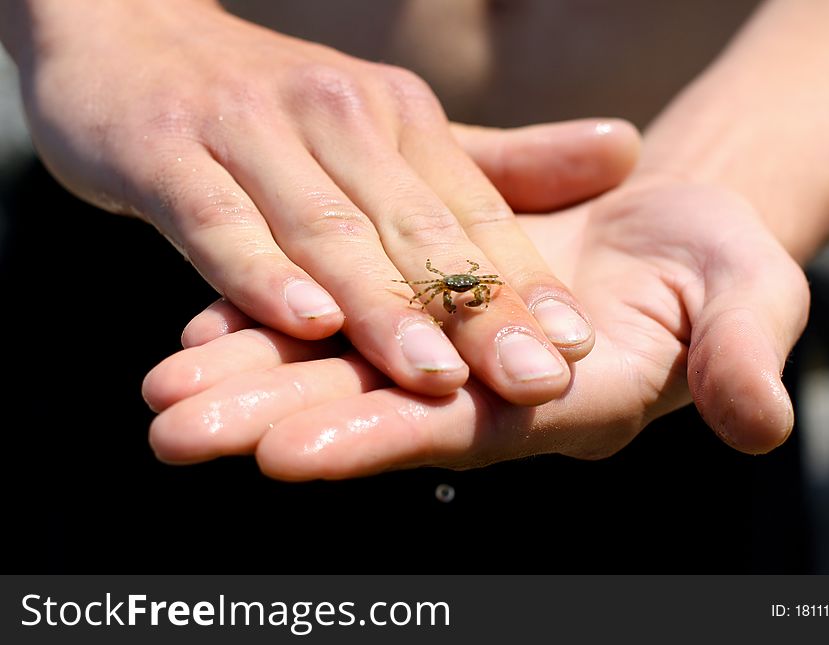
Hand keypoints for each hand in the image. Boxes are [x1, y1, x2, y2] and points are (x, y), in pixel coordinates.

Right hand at [18, 0, 637, 404]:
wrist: (133, 34)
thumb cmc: (274, 109)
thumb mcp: (390, 129)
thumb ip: (495, 161)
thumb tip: (624, 151)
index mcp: (400, 117)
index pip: (472, 211)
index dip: (524, 282)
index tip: (574, 346)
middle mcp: (337, 117)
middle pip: (414, 228)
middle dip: (477, 311)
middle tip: (535, 380)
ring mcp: (250, 132)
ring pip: (327, 229)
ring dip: (383, 305)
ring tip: (435, 373)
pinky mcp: (167, 151)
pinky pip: (219, 221)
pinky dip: (258, 272)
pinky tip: (303, 322)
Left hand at [143, 178, 809, 477]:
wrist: (668, 220)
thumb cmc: (716, 261)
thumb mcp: (748, 296)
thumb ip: (741, 356)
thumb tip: (761, 422)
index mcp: (556, 399)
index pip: (454, 429)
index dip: (375, 438)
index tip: (286, 453)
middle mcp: (484, 388)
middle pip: (370, 410)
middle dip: (274, 420)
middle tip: (177, 432)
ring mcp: (445, 349)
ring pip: (337, 368)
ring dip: (248, 378)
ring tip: (162, 392)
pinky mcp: (422, 302)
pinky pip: (341, 315)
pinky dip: (274, 316)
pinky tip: (203, 323)